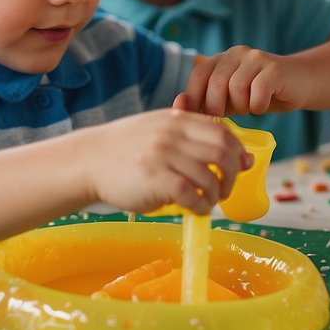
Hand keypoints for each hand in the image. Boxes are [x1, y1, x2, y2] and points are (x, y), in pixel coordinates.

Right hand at [87, 107, 250, 214]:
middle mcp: (172, 134)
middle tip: (224, 189)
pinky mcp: (155, 179)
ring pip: (209, 178)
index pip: (222, 131)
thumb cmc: (126, 149)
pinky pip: (191, 195)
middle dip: (232, 176)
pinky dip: (200, 206)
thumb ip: (191, 135)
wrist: (89, 160)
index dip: (238, 151)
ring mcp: (163, 156)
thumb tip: (238, 154)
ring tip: (206, 202)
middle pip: (223, 153)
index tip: (240, 166)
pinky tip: (195, 209)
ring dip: (214, 196)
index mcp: (176, 120)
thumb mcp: (157, 129)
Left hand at [182, 48, 316, 115]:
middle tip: (227, 117)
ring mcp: (256, 58)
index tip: (199, 119)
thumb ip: (208, 101)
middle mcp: (236, 53)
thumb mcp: (230, 99)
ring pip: (236, 89)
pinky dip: (258, 106)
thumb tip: (180, 110)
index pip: (197, 75)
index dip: (194, 99)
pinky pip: (258, 93)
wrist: (301, 83)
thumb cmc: (259, 95)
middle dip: (217, 108)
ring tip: (249, 108)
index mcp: (221, 59)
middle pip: (215, 84)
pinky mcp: (275, 68)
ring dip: (242, 107)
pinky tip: (262, 105)